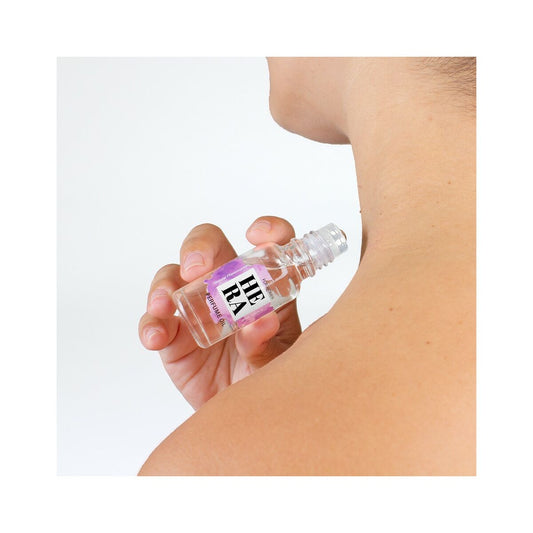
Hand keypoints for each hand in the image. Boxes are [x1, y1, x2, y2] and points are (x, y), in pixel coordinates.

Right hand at [138, 216, 301, 408]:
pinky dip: (151, 324)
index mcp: (264, 286)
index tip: (259, 236)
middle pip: (210, 246)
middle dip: (200, 247)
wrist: (239, 411)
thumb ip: (268, 344)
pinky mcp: (173, 332)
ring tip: (166, 304)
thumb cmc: (266, 377)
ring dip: (165, 283)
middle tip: (198, 268)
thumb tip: (261, 322)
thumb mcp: (277, 361)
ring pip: (173, 275)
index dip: (268, 230)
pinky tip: (157, 337)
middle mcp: (227, 287)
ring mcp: (195, 306)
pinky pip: (154, 319)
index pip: (269, 243)